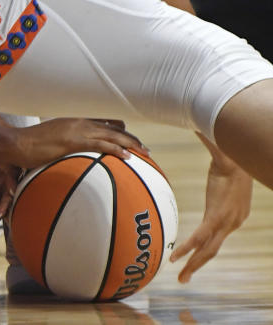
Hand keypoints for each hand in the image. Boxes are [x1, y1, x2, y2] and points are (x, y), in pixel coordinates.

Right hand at [11, 117, 147, 169]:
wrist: (17, 144)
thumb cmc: (29, 146)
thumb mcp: (49, 141)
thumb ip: (61, 144)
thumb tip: (67, 156)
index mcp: (73, 121)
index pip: (101, 122)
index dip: (118, 129)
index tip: (130, 138)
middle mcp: (78, 122)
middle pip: (112, 128)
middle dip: (130, 138)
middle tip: (145, 148)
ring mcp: (76, 130)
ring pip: (111, 135)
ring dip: (130, 143)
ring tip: (144, 152)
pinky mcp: (73, 141)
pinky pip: (100, 145)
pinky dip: (115, 149)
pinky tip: (127, 156)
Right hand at [170, 133, 251, 282]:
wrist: (235, 156)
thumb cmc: (229, 156)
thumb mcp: (221, 163)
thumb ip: (211, 153)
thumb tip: (198, 131)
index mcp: (235, 213)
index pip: (218, 235)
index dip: (204, 247)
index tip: (193, 254)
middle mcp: (233, 221)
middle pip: (213, 249)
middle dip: (198, 264)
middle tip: (184, 279)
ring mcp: (226, 222)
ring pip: (208, 249)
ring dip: (193, 264)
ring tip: (181, 278)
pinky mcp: (217, 218)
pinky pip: (200, 238)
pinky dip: (187, 249)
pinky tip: (175, 258)